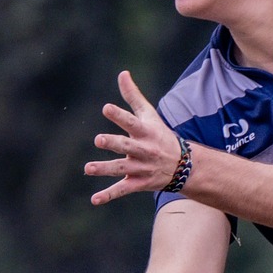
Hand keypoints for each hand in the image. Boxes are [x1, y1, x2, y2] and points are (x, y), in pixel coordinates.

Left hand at [84, 70, 182, 204]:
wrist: (184, 166)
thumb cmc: (160, 135)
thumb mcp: (149, 115)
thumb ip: (133, 95)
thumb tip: (122, 73)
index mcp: (145, 132)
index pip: (131, 122)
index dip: (119, 116)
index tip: (106, 108)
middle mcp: (143, 150)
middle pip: (126, 146)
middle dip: (113, 143)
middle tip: (98, 140)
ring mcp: (140, 168)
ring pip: (121, 169)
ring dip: (105, 169)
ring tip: (88, 168)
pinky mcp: (138, 183)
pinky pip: (122, 190)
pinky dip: (108, 196)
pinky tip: (94, 200)